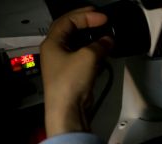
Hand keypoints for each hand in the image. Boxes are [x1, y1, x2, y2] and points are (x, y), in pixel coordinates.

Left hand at [40, 6, 112, 136]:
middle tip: (103, 20)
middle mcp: (55, 51)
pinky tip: (104, 53)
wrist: (68, 109)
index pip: (68, 21)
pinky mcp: (73, 74)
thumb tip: (109, 40)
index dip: (86, 16)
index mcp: (52, 43)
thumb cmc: (71, 81)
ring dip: (93, 40)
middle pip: (71, 31)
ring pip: (79, 45)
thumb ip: (100, 45)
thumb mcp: (88, 57)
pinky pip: (84, 57)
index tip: (103, 17)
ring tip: (106, 36)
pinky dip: (94, 53)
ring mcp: (64, 63)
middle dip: (88, 25)